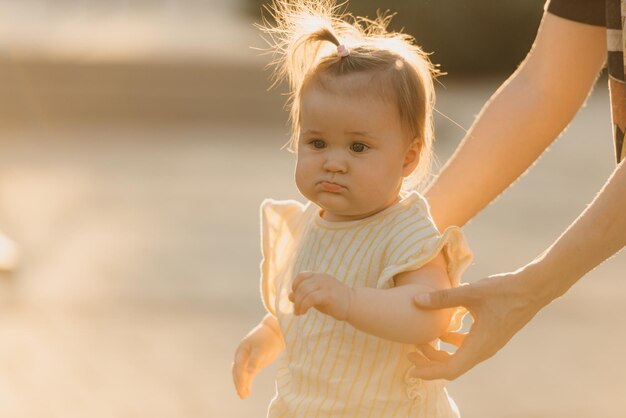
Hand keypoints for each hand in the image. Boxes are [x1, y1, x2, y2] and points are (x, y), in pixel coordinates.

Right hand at [232, 318, 284, 398]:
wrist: (275, 332)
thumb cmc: (268, 338)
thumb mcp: (262, 348)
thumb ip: (255, 360)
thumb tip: (249, 372)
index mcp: (241, 351)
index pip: (238, 367)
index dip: (240, 378)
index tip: (243, 387)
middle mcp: (241, 356)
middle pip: (237, 372)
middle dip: (239, 383)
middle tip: (242, 395)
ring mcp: (247, 360)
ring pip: (241, 375)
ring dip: (241, 385)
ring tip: (243, 396)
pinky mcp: (253, 364)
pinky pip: (247, 375)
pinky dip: (246, 383)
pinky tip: (248, 391)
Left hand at [289, 272, 352, 319]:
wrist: (353, 305)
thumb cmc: (334, 301)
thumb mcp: (317, 297)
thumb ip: (304, 295)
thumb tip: (289, 296)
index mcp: (319, 276)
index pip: (301, 276)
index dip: (295, 286)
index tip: (296, 298)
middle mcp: (321, 278)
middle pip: (301, 286)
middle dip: (296, 299)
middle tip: (296, 311)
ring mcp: (325, 285)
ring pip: (304, 291)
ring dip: (298, 304)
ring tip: (299, 313)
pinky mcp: (328, 294)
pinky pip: (310, 298)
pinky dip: (304, 306)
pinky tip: (303, 312)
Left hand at [408, 267, 550, 379]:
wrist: (534, 288)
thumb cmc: (504, 290)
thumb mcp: (471, 292)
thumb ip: (442, 298)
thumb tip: (416, 301)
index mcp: (479, 346)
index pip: (450, 370)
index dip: (428, 372)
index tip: (411, 369)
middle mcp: (484, 349)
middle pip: (452, 366)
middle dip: (429, 361)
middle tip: (410, 352)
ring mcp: (488, 343)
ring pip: (459, 356)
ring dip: (440, 351)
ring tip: (422, 339)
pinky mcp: (490, 335)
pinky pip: (467, 345)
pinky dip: (451, 341)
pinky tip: (443, 326)